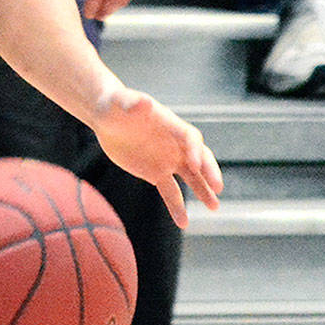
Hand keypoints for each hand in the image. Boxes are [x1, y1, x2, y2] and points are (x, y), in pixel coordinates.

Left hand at [90, 88, 221, 227]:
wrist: (107, 117)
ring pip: (191, 177)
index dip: (194, 150)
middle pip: (199, 158)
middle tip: (217, 188)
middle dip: (208, 172)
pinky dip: (177, 207)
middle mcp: (175, 143)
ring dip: (202, 191)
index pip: (190, 137)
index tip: (193, 164)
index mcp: (170, 124)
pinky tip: (183, 223)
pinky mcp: (156, 173)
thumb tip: (145, 103)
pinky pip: (170, 192)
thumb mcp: (120, 102)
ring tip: (214, 207)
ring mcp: (167, 159)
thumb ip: (133, 102)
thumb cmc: (115, 104)